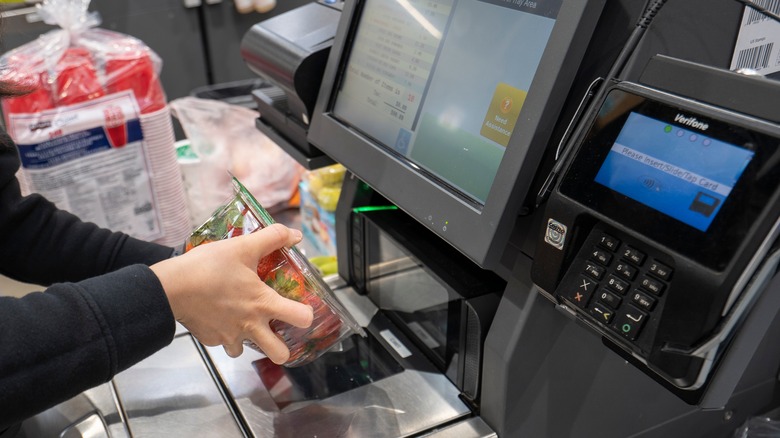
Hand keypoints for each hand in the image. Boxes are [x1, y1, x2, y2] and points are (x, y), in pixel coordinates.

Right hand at [150, 223, 313, 363]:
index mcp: (263, 304)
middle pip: (280, 355)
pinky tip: (217, 316)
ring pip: (246, 350)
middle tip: (276, 332)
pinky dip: (222, 333)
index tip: (302, 310)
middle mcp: (250, 326)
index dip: (307, 315)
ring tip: (240, 321)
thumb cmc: (208, 267)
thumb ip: (272, 238)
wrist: (170, 288)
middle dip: (282, 348)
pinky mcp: (210, 340)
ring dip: (247, 339)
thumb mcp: (243, 246)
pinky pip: (222, 342)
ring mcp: (229, 337)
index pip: (302, 319)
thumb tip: (295, 234)